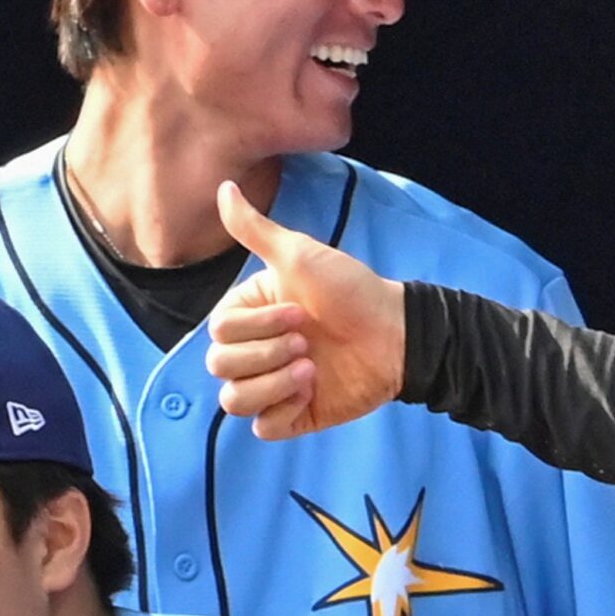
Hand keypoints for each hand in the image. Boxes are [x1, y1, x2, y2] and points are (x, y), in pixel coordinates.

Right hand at [207, 180, 407, 440]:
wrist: (396, 334)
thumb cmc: (351, 290)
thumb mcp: (300, 255)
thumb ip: (255, 230)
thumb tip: (223, 187)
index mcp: (251, 315)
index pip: (219, 332)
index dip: (256, 327)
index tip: (299, 312)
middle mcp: (256, 351)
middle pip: (220, 367)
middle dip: (265, 355)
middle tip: (308, 341)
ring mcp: (273, 385)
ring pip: (235, 402)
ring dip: (273, 384)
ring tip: (312, 369)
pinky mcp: (294, 416)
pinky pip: (264, 428)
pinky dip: (282, 412)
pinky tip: (311, 393)